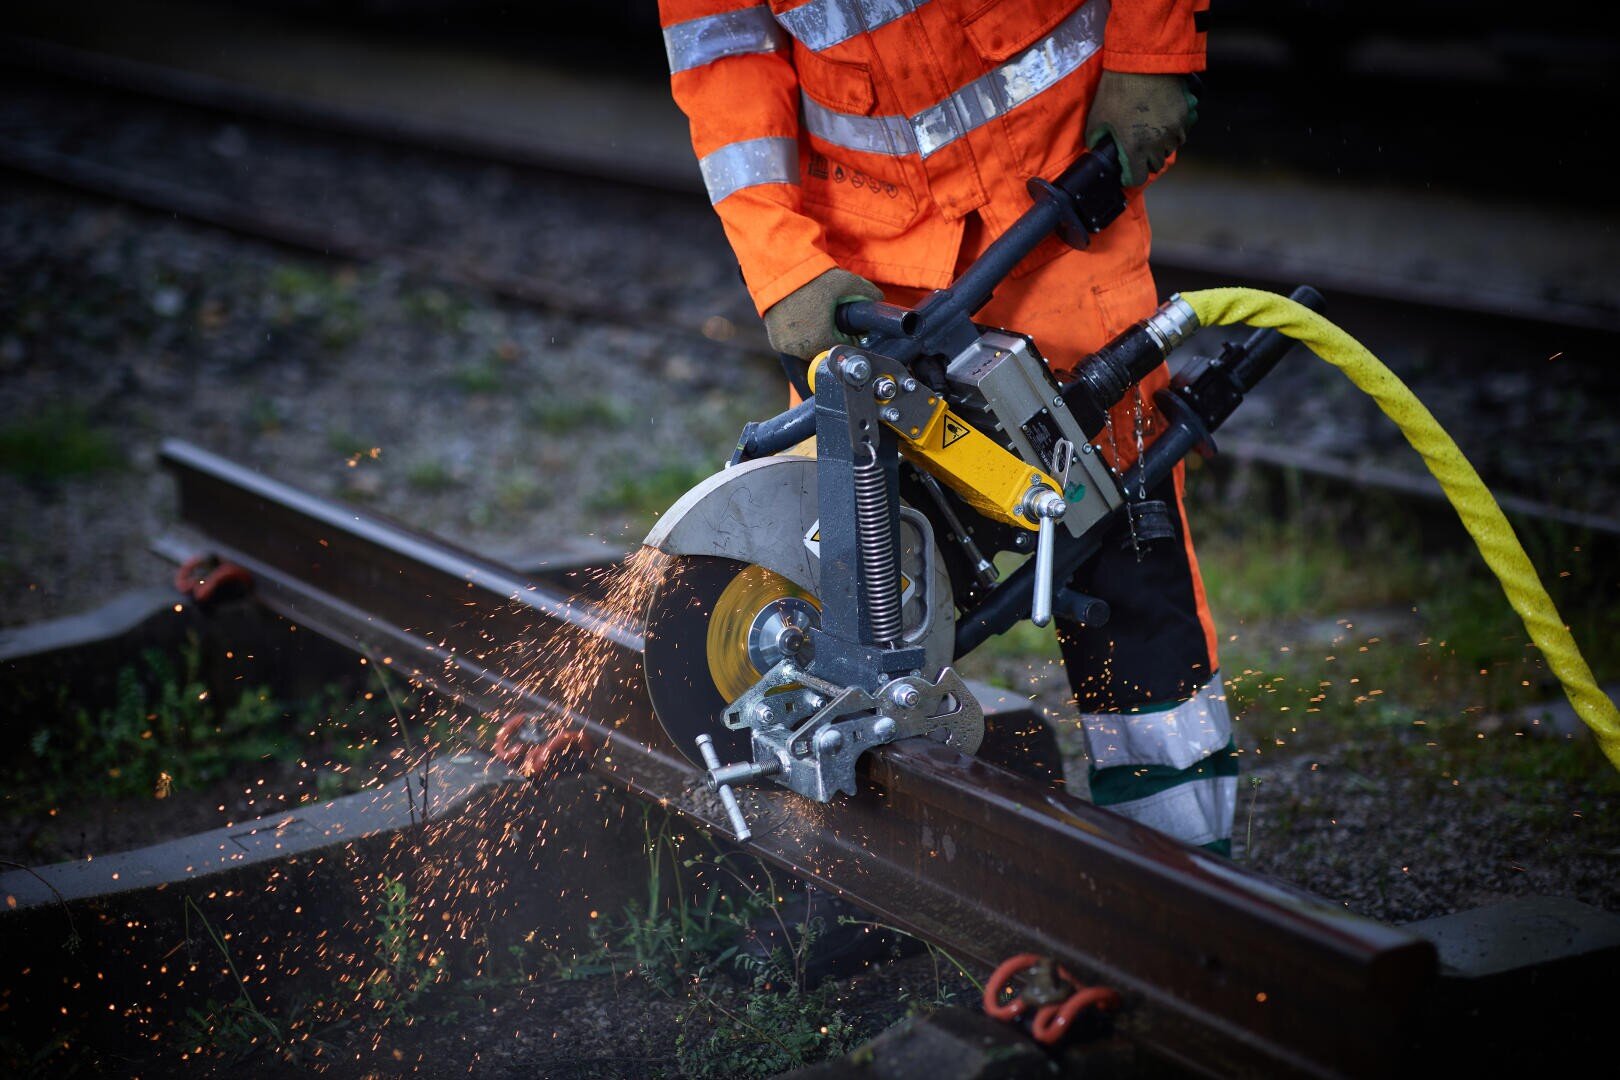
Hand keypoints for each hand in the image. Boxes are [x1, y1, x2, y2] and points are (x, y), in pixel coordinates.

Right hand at [763, 268, 883, 360]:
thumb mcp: (846, 282)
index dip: (852, 336)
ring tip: (818, 318)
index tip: (851, 326)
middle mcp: (803, 350)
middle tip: (833, 319)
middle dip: (834, 338)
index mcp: (822, 340)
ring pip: (811, 351)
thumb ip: (868, 294)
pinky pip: (795, 346)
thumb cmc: (813, 277)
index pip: (847, 349)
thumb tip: (880, 301)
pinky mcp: (776, 343)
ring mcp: (787, 348)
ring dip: (817, 339)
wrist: (780, 270)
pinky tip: (804, 320)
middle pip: (828, 351)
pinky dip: (801, 337)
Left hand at [1084, 72, 1198, 186]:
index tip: (1126, 170)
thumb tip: (1097, 148)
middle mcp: (1157, 143)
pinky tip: (1162, 120)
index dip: (1130, 176)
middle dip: (1145, 161)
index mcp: (1135, 148)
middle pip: (1154, 165)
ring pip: (1170, 149)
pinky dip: (1172, 131)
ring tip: (1149, 133)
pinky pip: (1180, 131)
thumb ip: (1096, 139)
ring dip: (1160, 146)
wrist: (1143, 62)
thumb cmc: (1118, 90)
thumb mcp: (1097, 117)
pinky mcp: (1184, 115)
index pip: (1137, 178)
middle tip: (1136, 148)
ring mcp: (1174, 129)